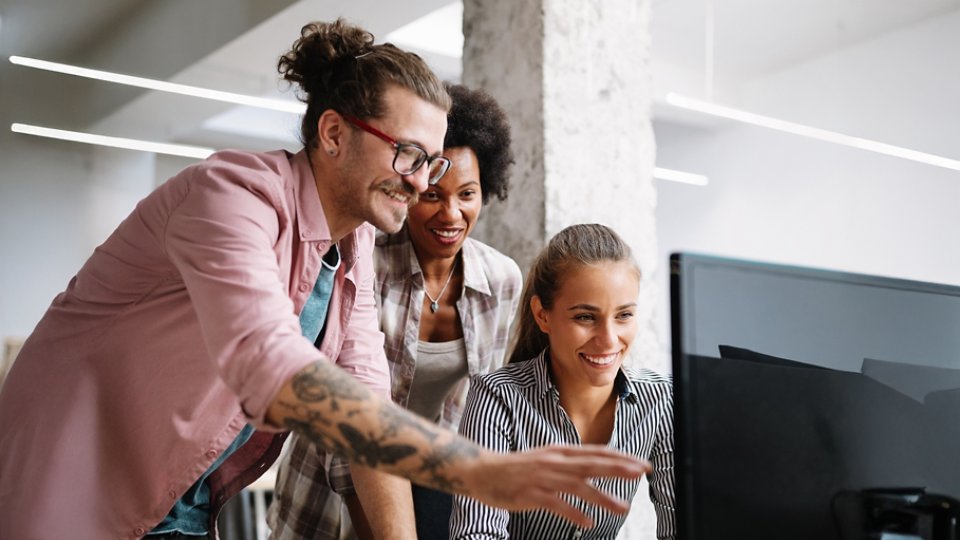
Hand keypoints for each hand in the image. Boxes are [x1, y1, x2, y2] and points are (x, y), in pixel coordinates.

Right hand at [459, 445, 650, 528]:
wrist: (481, 471)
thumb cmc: (516, 468)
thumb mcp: (547, 460)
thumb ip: (570, 465)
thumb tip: (595, 470)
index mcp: (560, 452)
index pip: (597, 452)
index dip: (621, 457)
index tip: (642, 464)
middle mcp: (554, 462)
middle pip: (592, 464)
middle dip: (619, 468)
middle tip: (642, 471)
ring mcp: (542, 478)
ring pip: (578, 486)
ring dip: (602, 496)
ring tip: (623, 507)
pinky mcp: (530, 494)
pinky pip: (556, 504)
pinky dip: (573, 513)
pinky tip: (588, 523)